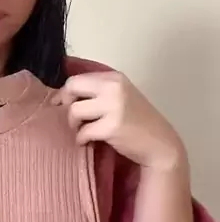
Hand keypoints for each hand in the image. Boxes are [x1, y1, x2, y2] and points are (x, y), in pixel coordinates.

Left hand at [51, 70, 185, 169]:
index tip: (64, 106)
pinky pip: (83, 132)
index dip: (66, 93)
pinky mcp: (112, 127)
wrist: (160, 144)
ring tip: (84, 131)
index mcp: (114, 78)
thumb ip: (97, 92)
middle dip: (66, 105)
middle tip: (73, 119)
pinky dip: (82, 139)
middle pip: (72, 87)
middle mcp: (114, 87)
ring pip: (74, 110)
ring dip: (74, 125)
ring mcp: (114, 106)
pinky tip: (90, 141)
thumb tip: (61, 96)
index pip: (76, 79)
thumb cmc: (137, 122)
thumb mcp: (120, 97)